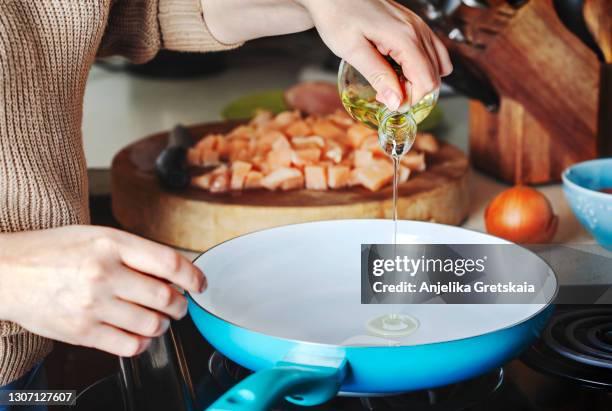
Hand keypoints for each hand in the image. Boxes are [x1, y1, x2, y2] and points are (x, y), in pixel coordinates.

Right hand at [0, 226, 205, 356]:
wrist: (7, 272)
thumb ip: (135, 252)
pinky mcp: (82, 331)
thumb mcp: (97, 236)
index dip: (194, 276)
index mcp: (111, 244)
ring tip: (158, 320)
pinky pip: (129, 346)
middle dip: (180, 305)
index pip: (170, 263)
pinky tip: (138, 334)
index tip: (200, 284)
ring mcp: (93, 304)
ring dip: (163, 325)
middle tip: (178, 305)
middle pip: (166, 297)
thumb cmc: (52, 251)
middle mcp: (104, 273)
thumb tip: (173, 272)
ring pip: (152, 324)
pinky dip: (142, 343)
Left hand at [299, 0, 451, 108]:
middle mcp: (418, 30)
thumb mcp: (352, 51)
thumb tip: (396, 102)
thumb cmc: (338, 17)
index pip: (426, 82)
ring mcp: (419, 26)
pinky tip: (400, 69)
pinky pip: (432, 52)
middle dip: (413, 93)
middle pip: (434, 76)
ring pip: (438, 65)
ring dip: (418, 82)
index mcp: (405, 38)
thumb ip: (377, 76)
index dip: (410, 99)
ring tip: (392, 82)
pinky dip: (422, 67)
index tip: (387, 102)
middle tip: (385, 94)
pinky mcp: (414, 25)